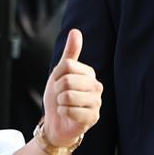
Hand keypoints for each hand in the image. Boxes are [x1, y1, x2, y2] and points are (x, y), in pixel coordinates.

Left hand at [41, 29, 101, 147]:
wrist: (56, 122)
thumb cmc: (59, 96)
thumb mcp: (60, 73)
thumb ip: (70, 53)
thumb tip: (76, 31)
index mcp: (89, 73)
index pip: (67, 65)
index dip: (56, 76)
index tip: (59, 83)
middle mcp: (96, 87)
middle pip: (67, 80)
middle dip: (58, 90)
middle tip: (61, 97)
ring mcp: (96, 103)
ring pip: (68, 95)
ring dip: (60, 102)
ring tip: (65, 105)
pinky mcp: (93, 118)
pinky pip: (70, 110)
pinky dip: (63, 113)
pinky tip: (68, 115)